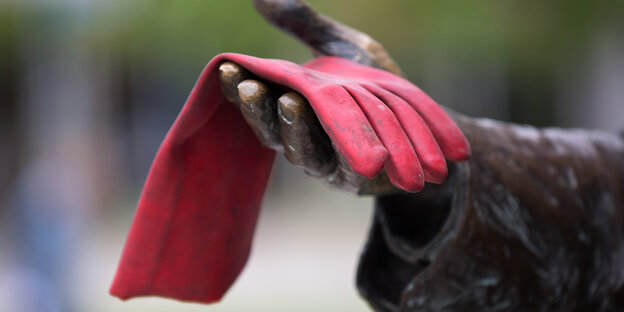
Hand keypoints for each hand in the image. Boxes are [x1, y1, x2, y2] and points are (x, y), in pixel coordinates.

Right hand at [218, 0, 468, 194]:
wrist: (426, 124)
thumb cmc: (378, 86)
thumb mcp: (342, 48)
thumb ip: (305, 25)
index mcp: (294, 105)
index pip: (259, 97)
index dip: (240, 85)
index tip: (227, 66)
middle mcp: (301, 136)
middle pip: (270, 127)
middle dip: (257, 109)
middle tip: (248, 87)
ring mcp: (324, 160)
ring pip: (297, 148)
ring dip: (291, 127)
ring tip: (290, 100)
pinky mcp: (351, 177)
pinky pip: (337, 165)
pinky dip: (335, 149)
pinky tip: (335, 130)